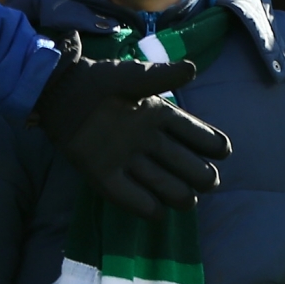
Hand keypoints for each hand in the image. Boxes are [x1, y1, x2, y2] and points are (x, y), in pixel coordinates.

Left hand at [32, 36, 233, 218]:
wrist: (60, 92)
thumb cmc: (99, 80)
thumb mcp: (131, 75)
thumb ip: (161, 76)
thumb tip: (193, 69)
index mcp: (158, 116)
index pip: (192, 132)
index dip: (209, 142)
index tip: (224, 151)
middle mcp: (146, 140)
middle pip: (180, 161)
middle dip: (199, 173)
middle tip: (210, 182)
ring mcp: (125, 159)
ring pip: (158, 180)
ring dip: (175, 192)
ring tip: (190, 202)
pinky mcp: (101, 174)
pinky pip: (124, 192)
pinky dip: (141, 204)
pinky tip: (158, 214)